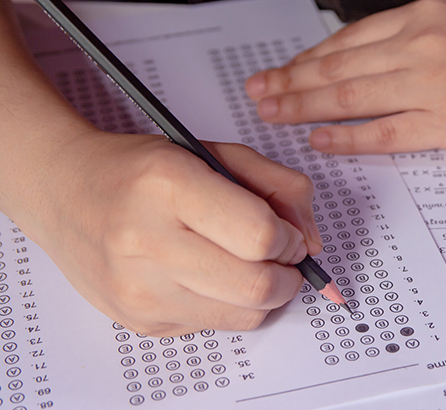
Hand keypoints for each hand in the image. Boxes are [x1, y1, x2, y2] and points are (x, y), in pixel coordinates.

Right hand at [19, 131, 320, 335]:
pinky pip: (216, 325)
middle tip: (283, 257)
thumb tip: (314, 242)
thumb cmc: (142, 170)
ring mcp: (139, 288)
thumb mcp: (216, 153)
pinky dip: (232, 305)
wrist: (65, 191)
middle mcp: (146, 241)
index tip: (288, 233)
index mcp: (169, 185)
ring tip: (252, 266)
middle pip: (257, 286)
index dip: (289, 237)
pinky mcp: (141, 320)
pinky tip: (213, 277)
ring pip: (245, 316)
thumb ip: (279, 187)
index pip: (259, 234)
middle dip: (289, 275)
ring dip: (268, 295)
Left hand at [245, 0, 445, 153]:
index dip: (307, 60)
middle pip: (337, 67)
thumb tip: (375, 56)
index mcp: (426, 14)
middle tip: (258, 95)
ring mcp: (433, 85)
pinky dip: (346, 138)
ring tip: (273, 116)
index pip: (348, 41)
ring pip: (349, 97)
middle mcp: (422, 44)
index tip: (281, 71)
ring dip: (303, 107)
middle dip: (290, 82)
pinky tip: (320, 140)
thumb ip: (420, 34)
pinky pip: (384, 134)